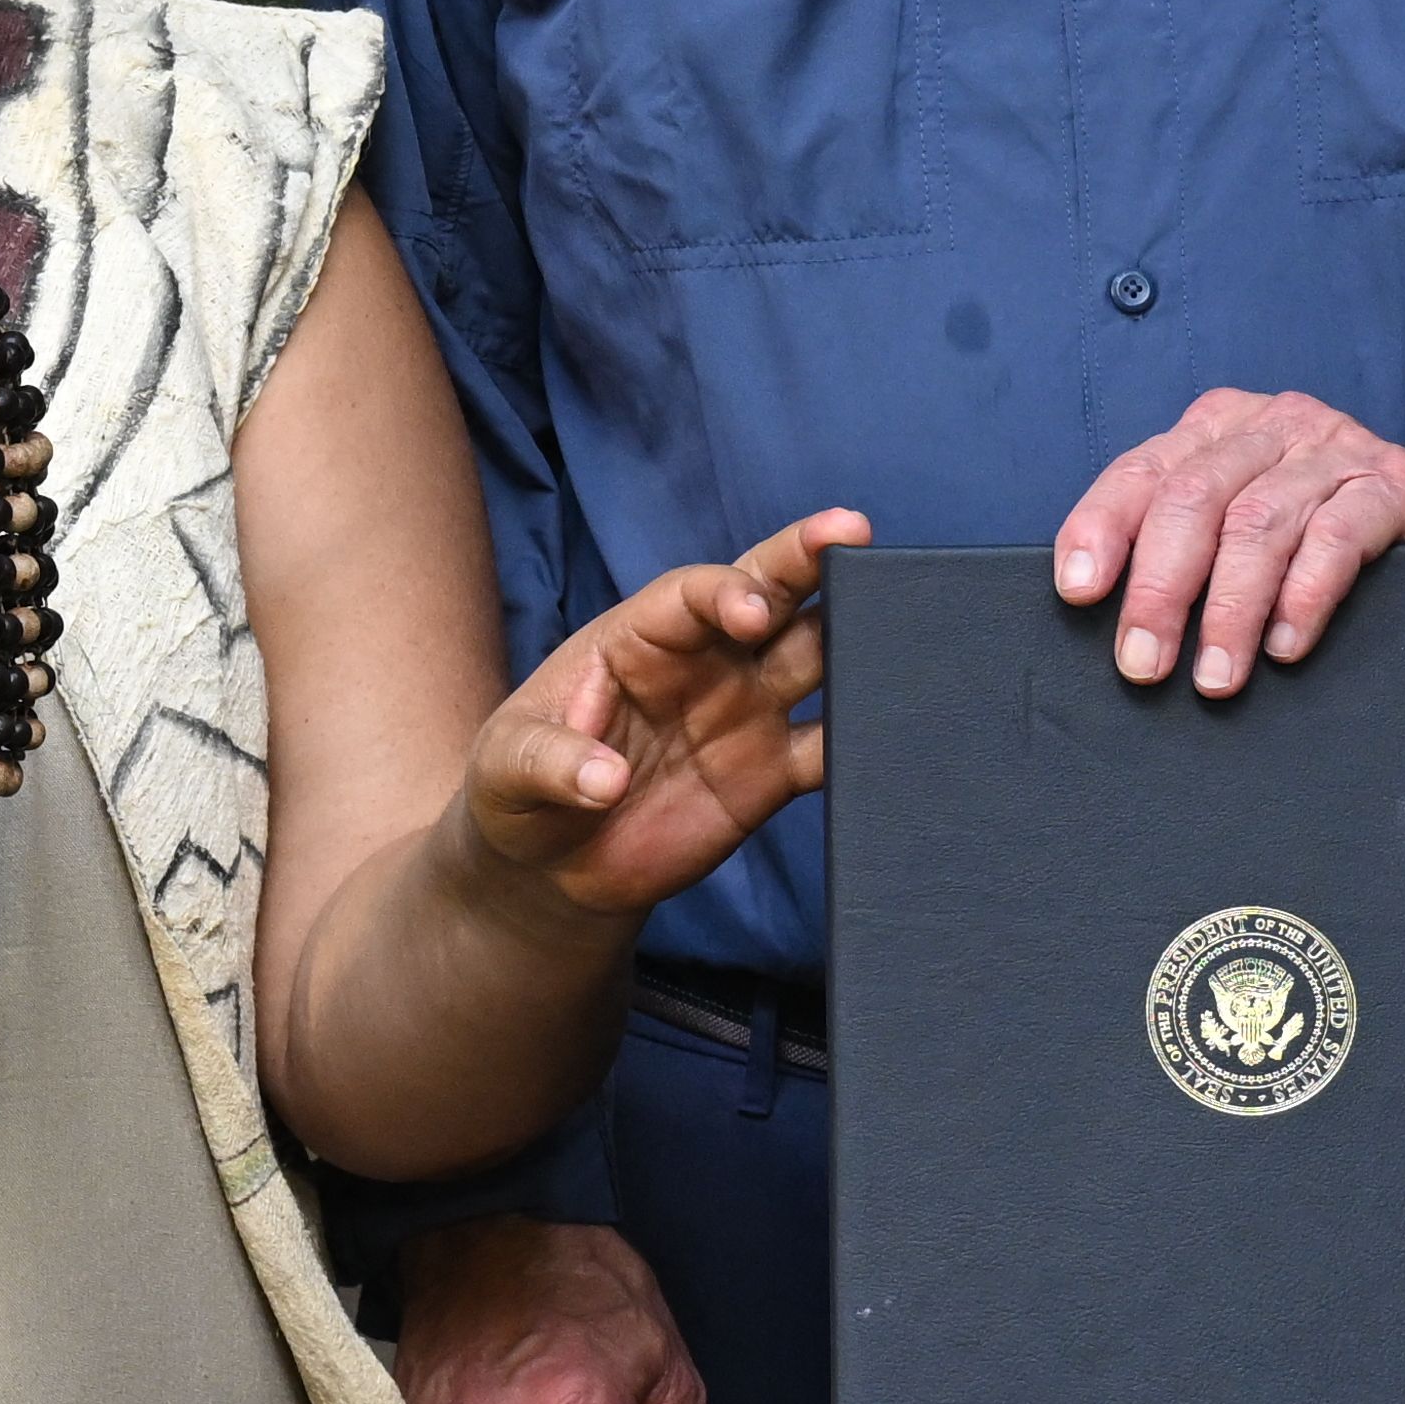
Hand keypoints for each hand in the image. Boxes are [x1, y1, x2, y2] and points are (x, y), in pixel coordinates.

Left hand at [458, 511, 860, 923]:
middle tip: (854, 533)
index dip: (727, 592)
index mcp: (641, 636)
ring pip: (816, 656)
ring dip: (856, 637)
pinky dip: (864, 739)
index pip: (694, 593)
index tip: (752, 614)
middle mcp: (706, 660)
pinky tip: (899, 730)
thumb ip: (547, 763)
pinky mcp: (772, 775)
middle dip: (812, 560)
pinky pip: (829, 748)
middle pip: (771, 595)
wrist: (550, 870)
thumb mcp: (503, 770)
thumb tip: (601, 779)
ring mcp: (747, 713)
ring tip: (901, 626)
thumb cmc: (518, 794)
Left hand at [1051, 390, 1404, 696]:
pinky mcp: (1395, 484)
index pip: (1142, 472)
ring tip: (1216, 676)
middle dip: (1161, 588)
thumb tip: (1108, 615)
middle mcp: (1273, 425)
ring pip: (1260, 522)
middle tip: (1144, 663)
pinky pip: (1339, 535)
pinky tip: (1286, 644)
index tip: (1078, 590)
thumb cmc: (1319, 528)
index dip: (1102, 527)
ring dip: (1231, 608)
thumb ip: (1183, 546)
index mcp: (1218, 427)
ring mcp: (1336, 448)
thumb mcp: (1240, 522)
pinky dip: (1304, 595)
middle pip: (1195, 498)